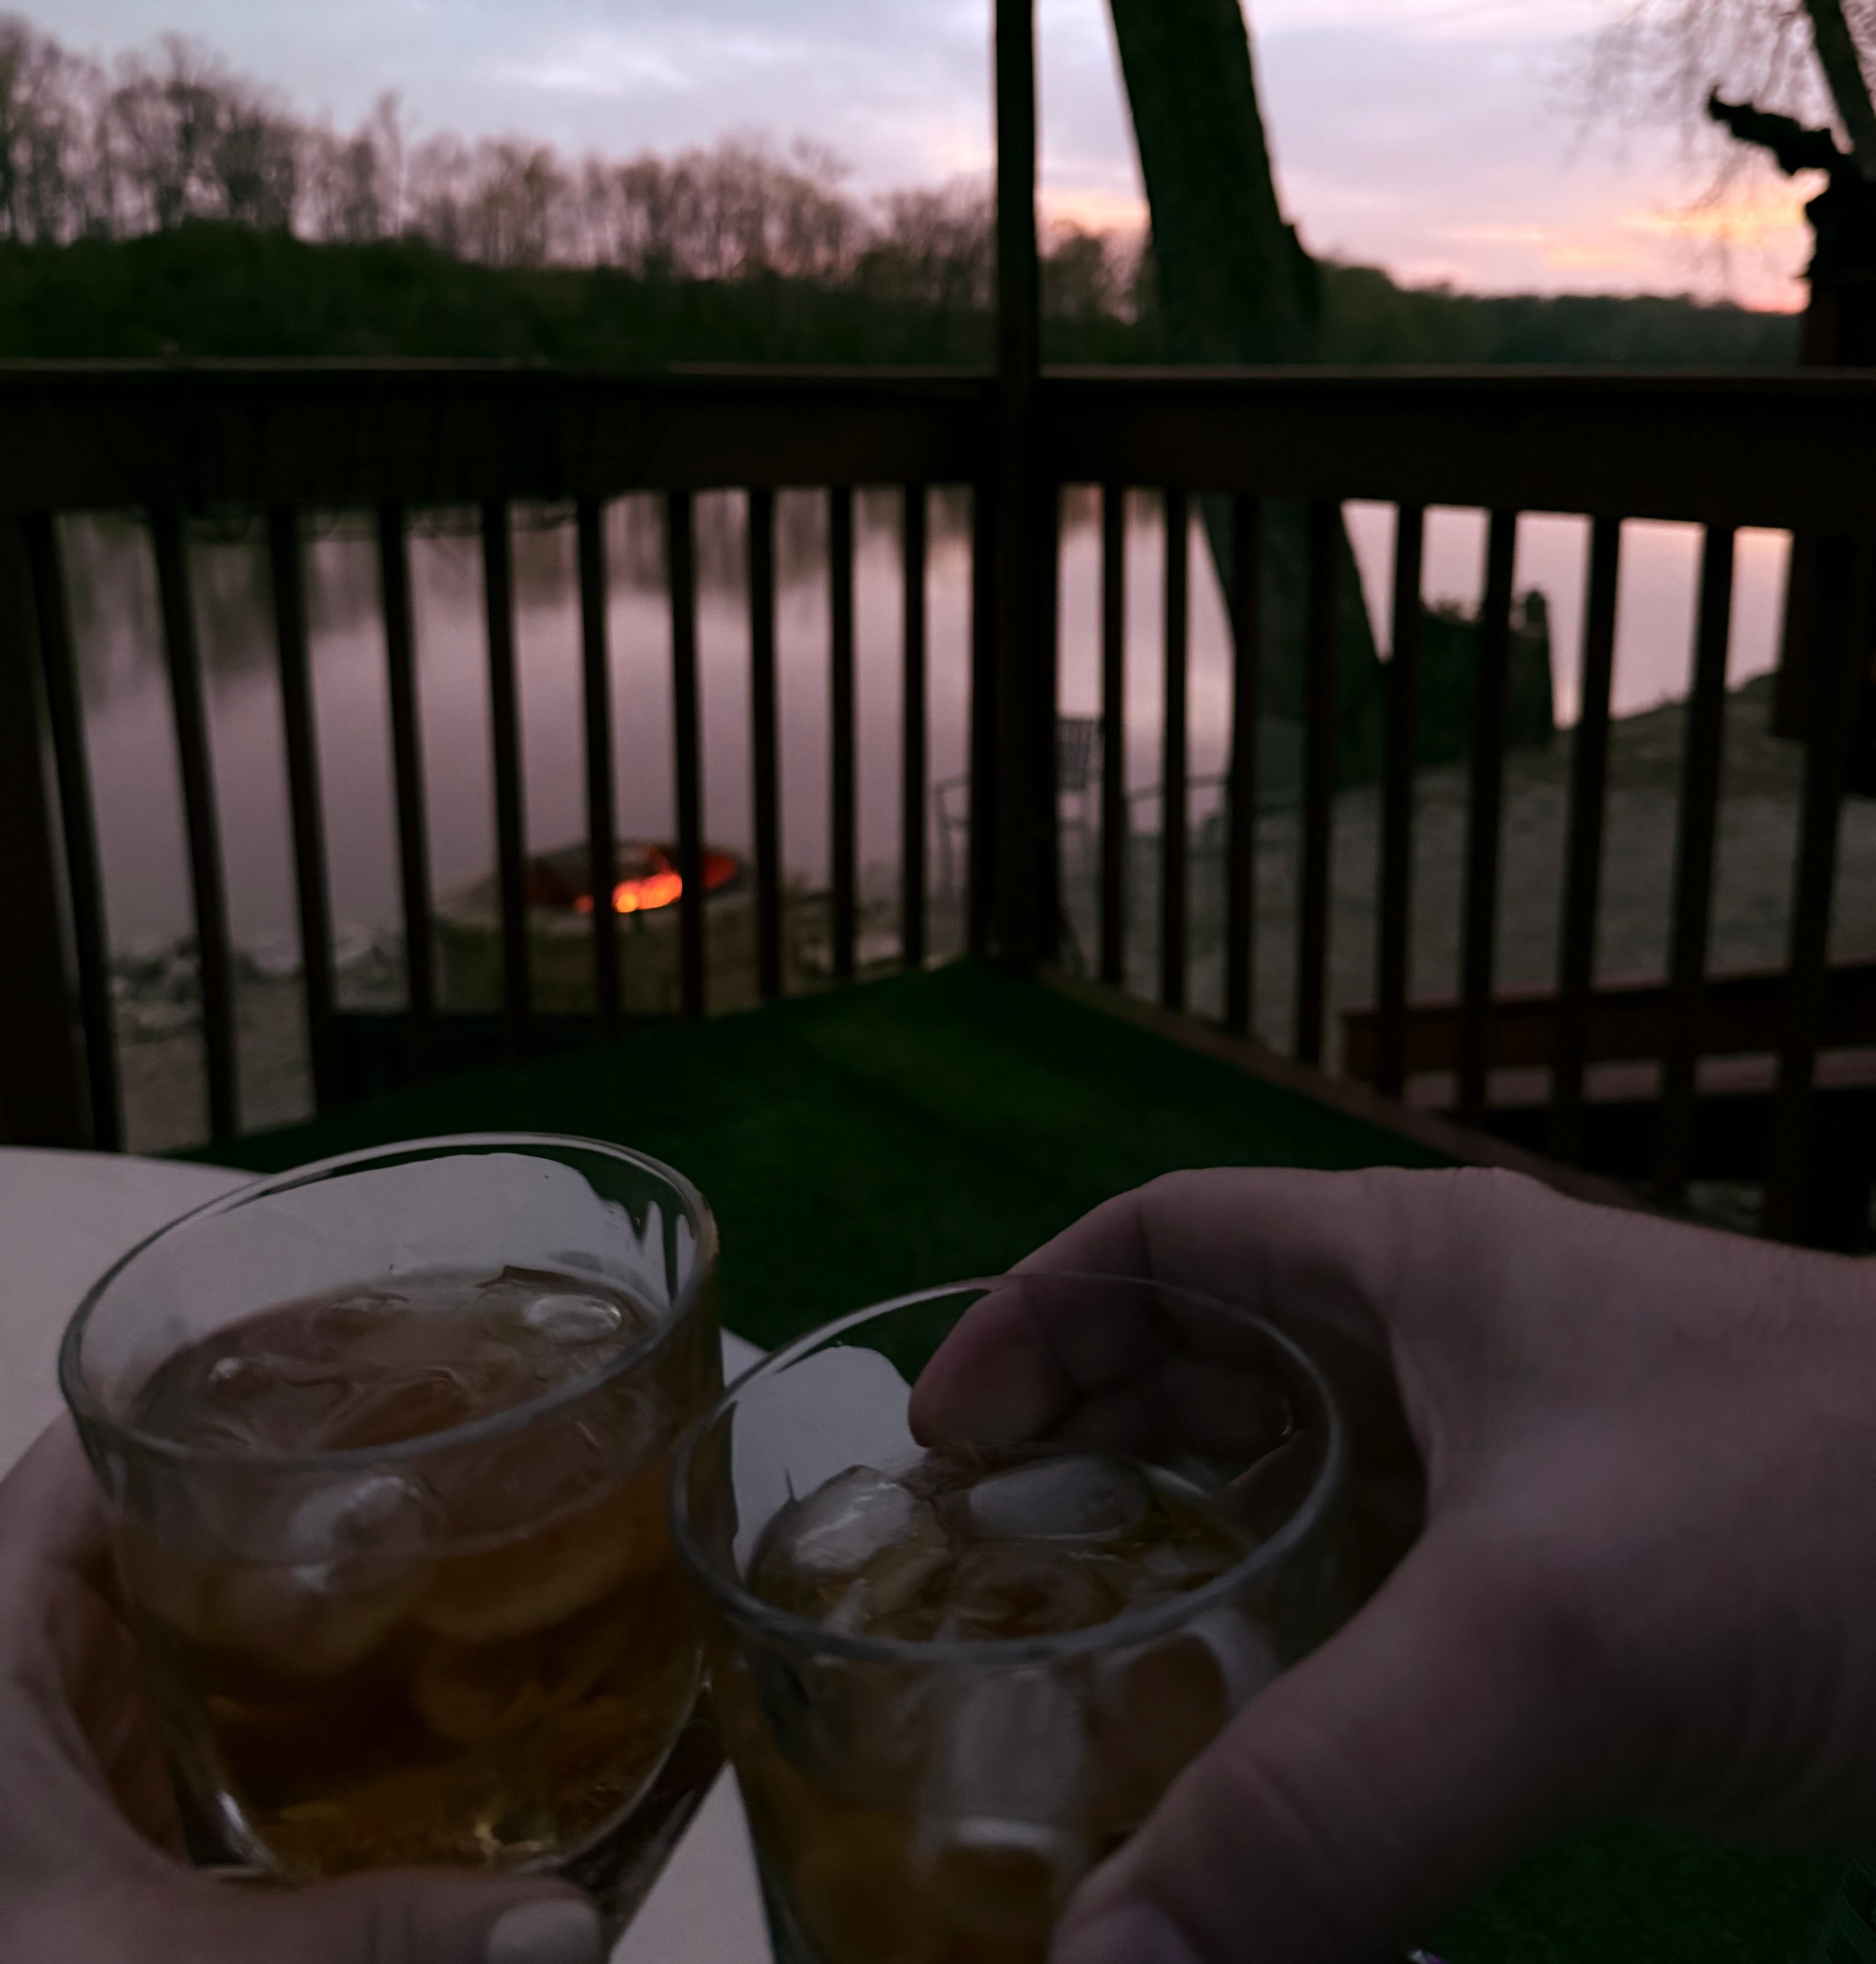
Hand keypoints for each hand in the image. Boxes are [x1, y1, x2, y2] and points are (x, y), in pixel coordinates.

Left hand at [0, 1418, 603, 1963]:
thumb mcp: (136, 1956)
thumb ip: (353, 1941)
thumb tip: (567, 1926)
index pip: (109, 1437)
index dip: (230, 1372)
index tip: (373, 1348)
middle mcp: (27, 1672)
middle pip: (173, 1527)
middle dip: (313, 1492)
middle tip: (469, 1454)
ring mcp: (67, 1767)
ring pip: (195, 1641)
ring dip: (311, 1614)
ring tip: (465, 1562)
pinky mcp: (103, 1849)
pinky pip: (207, 1749)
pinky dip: (295, 1727)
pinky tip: (404, 1728)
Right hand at [939, 1166, 1875, 1963]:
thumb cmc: (1812, 1513)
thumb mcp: (1543, 1641)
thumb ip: (1315, 1812)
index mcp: (1428, 1263)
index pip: (1171, 1232)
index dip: (1036, 1317)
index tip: (947, 1449)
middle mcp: (1481, 1341)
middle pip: (1235, 1348)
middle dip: (1111, 1442)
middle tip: (1014, 1576)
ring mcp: (1558, 1461)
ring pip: (1333, 1472)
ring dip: (1223, 1554)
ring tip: (1124, 1668)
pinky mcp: (1624, 1582)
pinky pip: (1422, 1590)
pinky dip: (1335, 1653)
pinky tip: (1300, 1755)